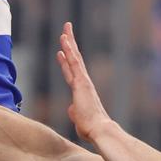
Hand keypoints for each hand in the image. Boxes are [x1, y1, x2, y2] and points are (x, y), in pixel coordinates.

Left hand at [56, 22, 113, 142]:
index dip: (65, 62)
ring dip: (69, 43)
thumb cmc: (90, 129)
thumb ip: (74, 113)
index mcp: (81, 91)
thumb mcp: (78, 119)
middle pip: (74, 60)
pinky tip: (64, 40)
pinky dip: (69, 50)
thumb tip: (71, 109)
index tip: (61, 52)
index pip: (71, 73)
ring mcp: (83, 81)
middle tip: (66, 32)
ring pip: (75, 57)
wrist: (100, 130)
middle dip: (69, 46)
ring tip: (65, 30)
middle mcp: (83, 83)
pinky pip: (74, 62)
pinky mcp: (82, 81)